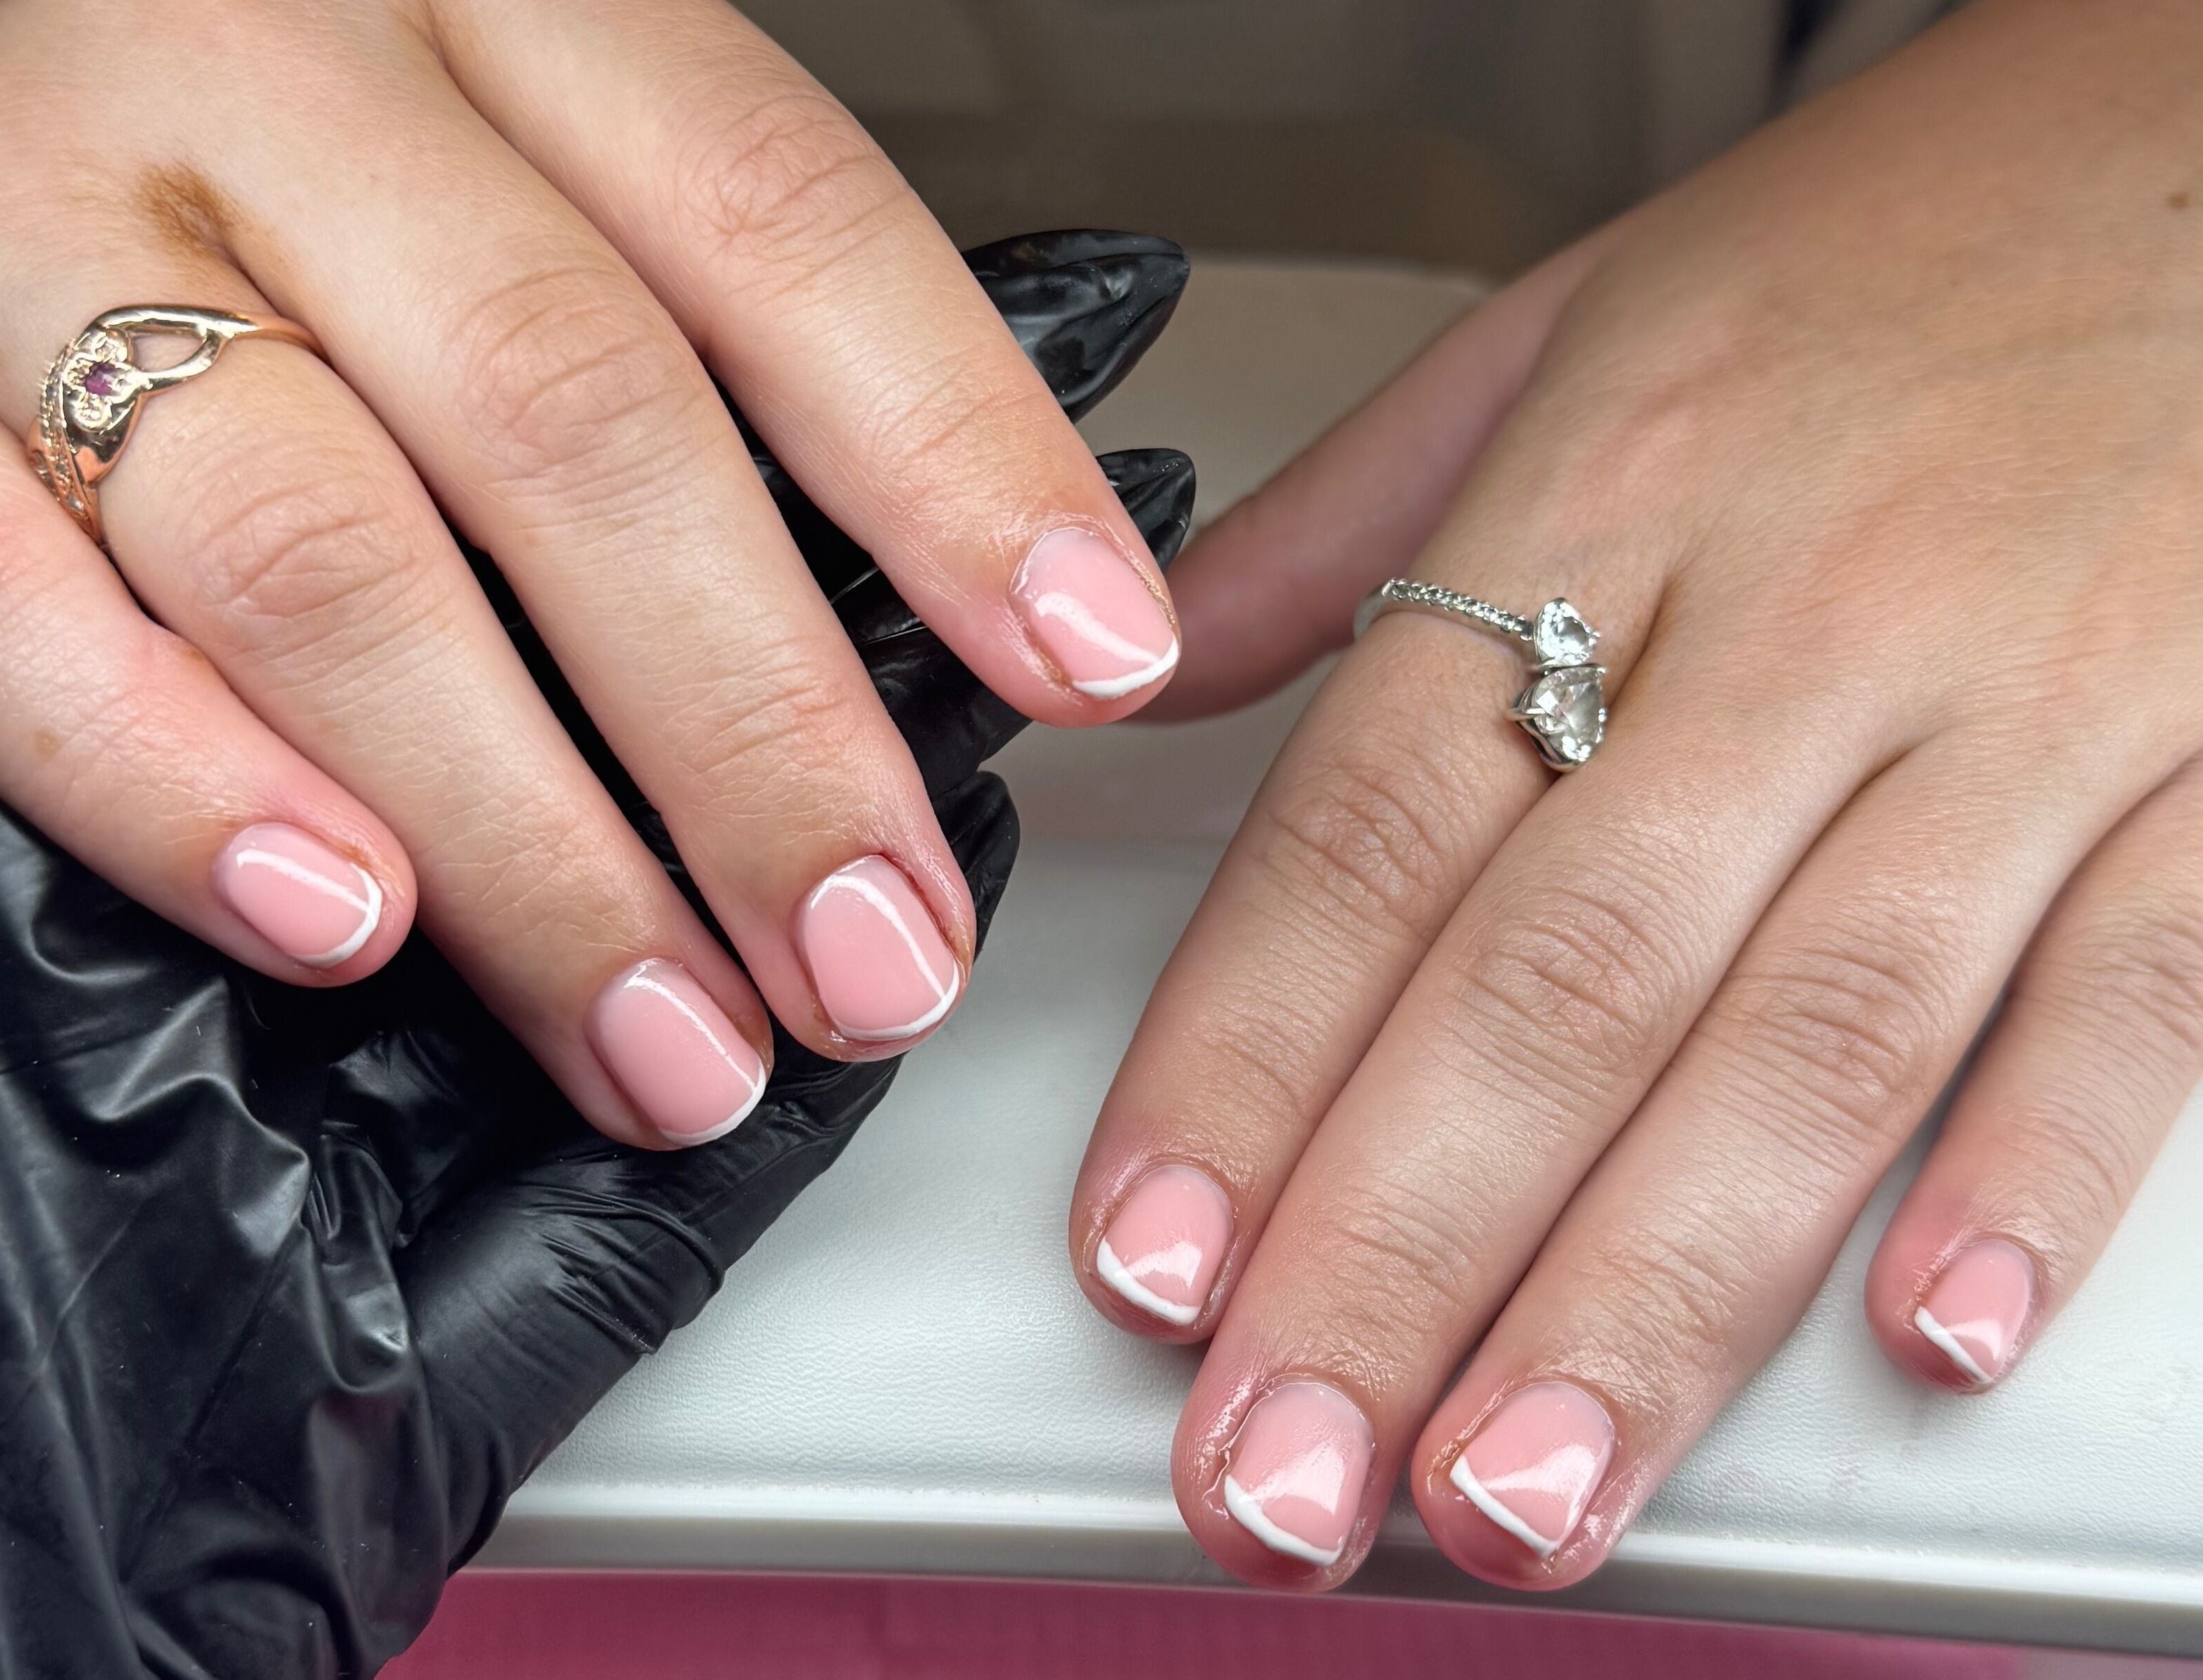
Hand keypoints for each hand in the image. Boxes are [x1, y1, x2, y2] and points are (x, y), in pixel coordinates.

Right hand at [0, 0, 1177, 1150]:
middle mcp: (261, 76)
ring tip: (670, 1032)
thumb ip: (679, 317)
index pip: (777, 220)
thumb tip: (945, 597)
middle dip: (753, 731)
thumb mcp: (506, 130)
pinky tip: (343, 924)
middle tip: (879, 957)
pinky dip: (169, 779)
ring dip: (522, 838)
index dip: (956, 454)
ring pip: (313, 550)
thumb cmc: (274, 115)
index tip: (1090, 657)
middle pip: (569, 414)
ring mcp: (25, 215)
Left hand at [1071, 0, 2202, 1589]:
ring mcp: (2035, 694)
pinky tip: (1926, 1340)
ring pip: (1813, 1034)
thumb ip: (1354, 529)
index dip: (1243, 1062)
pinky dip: (2039, 1166)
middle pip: (1557, 980)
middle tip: (1287, 1476)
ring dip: (1651, 1292)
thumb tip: (1145, 687)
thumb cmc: (1908, 235)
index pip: (1371, 825)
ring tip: (1517, 1492)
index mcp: (1614, 492)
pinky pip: (2142, 986)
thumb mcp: (1580, 318)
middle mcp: (1810, 612)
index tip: (1152, 1260)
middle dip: (1396, 1254)